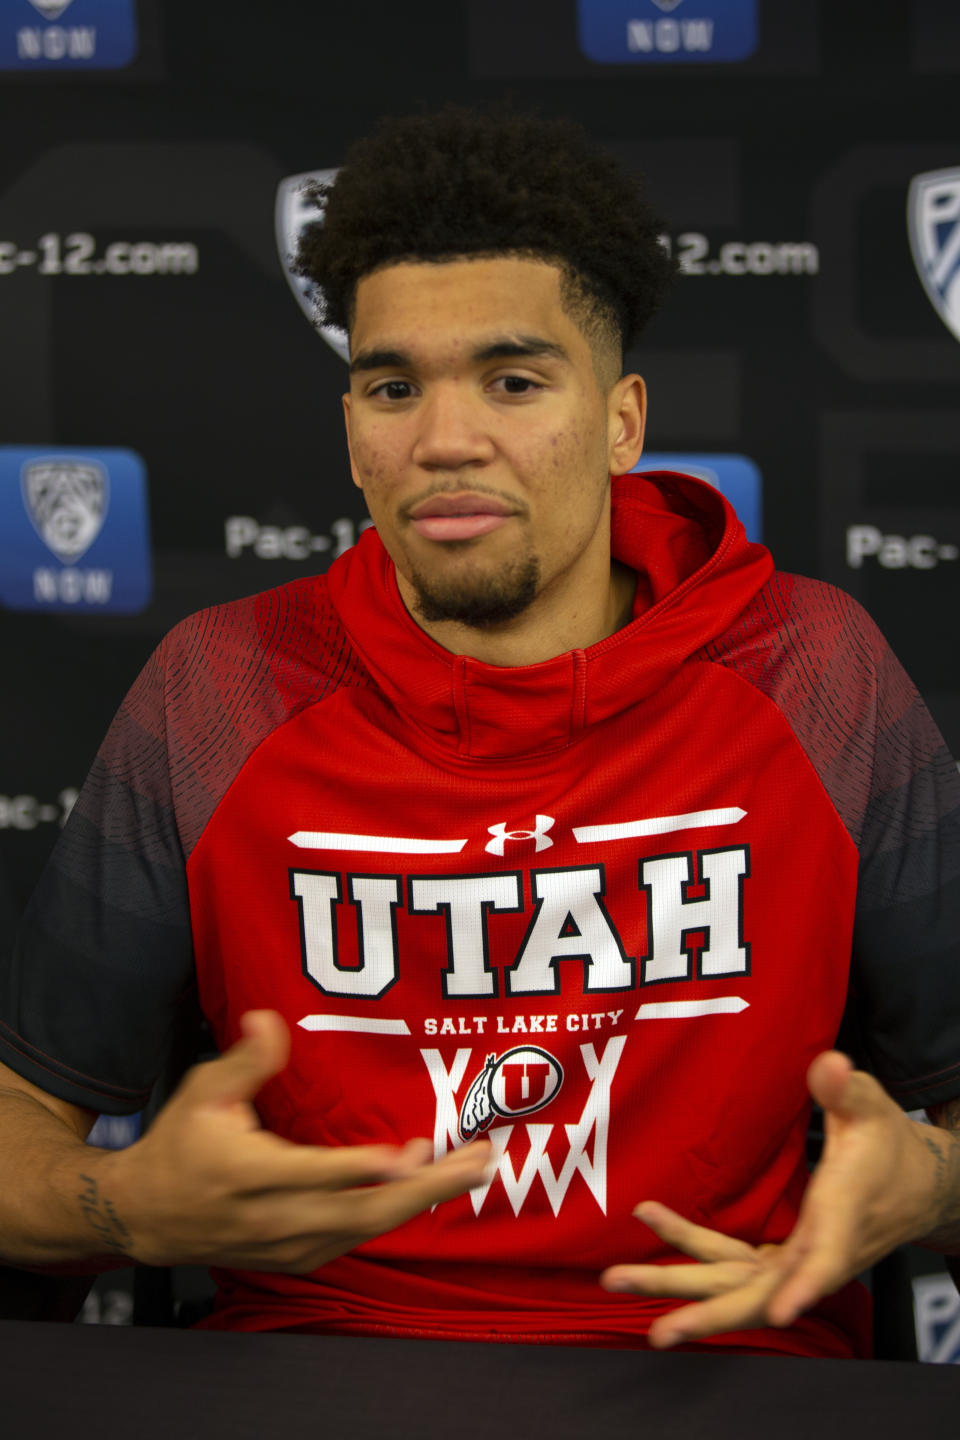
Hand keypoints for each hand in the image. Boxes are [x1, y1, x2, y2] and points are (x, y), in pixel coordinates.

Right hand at [101, 1010, 490, 1271]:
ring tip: (468, 1169)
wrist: (148, 1216)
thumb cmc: (181, 1145)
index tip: (411, 1153)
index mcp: (248, 1174)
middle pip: (362, 1211)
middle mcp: (274, 1218)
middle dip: (426, 1188)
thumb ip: (244, 1060)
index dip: (364, 1167)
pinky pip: (356, 1237)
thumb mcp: (203, 1092)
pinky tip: (425, 1186)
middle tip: (476, 1161)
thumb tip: (267, 1019)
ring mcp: (288, 1245)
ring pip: (367, 1228)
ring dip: (421, 1199)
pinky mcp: (298, 1257)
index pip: (316, 1175)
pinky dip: (394, 1212)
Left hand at [600, 1050, 946, 1347]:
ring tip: (615, 1280)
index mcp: (841, 1221)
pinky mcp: (780, 1259)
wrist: (913, 1190)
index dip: (801, 1289)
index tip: (778, 1312)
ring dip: (676, 1286)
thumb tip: (829, 1063)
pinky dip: (687, 1246)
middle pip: (756, 1297)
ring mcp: (794, 1263)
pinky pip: (726, 1260)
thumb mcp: (871, 1110)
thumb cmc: (887, 1147)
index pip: (824, 1264)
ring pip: (731, 1286)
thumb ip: (846, 1091)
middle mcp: (814, 1256)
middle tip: (658, 1331)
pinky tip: (651, 1219)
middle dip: (706, 1314)